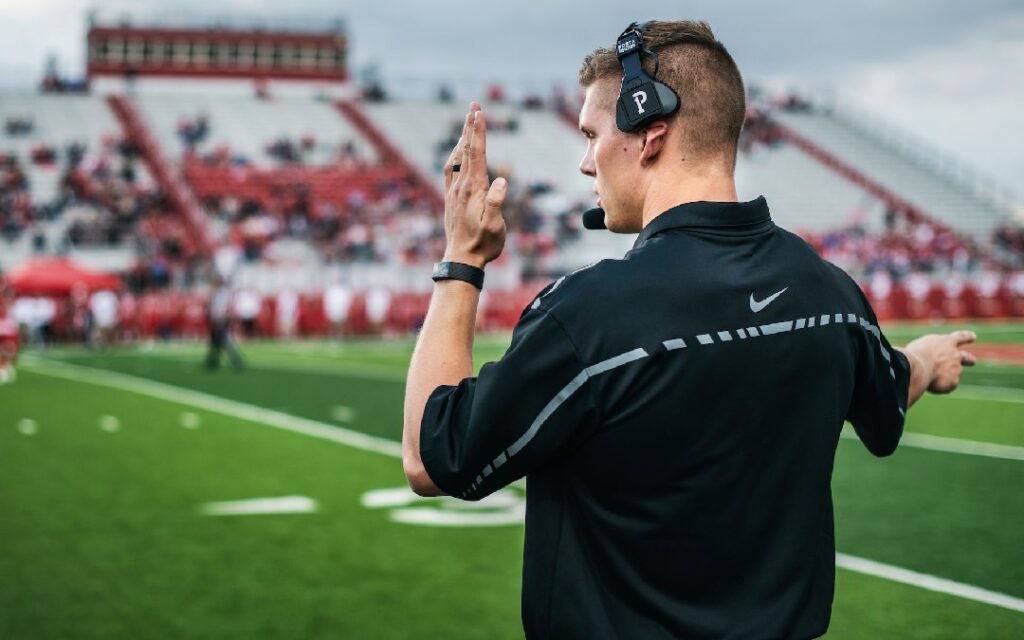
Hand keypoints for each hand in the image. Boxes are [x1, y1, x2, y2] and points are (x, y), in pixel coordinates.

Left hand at [442, 102, 507, 267]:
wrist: (461, 259)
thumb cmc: (483, 244)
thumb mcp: (495, 226)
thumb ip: (496, 203)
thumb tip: (501, 180)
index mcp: (474, 188)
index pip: (477, 153)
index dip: (478, 131)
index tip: (479, 112)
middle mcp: (461, 186)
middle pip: (466, 149)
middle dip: (470, 126)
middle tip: (473, 105)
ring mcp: (454, 191)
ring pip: (457, 157)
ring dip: (463, 138)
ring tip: (467, 123)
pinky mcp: (450, 199)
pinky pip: (450, 170)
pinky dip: (455, 155)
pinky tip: (457, 154)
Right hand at [904, 330, 977, 394]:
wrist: (918, 367)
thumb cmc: (915, 354)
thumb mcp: (922, 345)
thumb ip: (931, 351)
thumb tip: (932, 359)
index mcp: (947, 342)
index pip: (960, 337)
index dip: (967, 337)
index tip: (973, 336)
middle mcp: (955, 355)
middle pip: (967, 357)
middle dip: (970, 359)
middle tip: (972, 361)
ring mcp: (956, 369)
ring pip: (954, 373)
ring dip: (947, 376)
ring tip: (933, 378)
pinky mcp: (953, 382)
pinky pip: (946, 386)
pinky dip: (939, 386)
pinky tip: (929, 384)